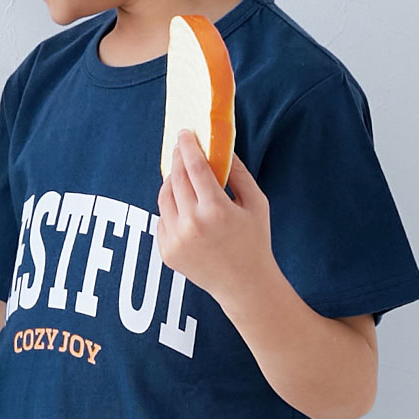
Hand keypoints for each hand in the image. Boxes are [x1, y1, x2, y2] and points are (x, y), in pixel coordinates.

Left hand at [156, 129, 274, 305]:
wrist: (244, 285)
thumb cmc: (255, 241)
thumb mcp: (256, 203)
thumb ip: (238, 173)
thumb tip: (220, 148)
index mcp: (216, 209)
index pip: (194, 167)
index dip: (187, 146)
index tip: (184, 133)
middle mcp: (192, 224)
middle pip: (176, 178)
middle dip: (177, 158)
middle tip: (180, 147)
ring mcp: (176, 240)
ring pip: (164, 197)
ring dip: (171, 181)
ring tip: (180, 175)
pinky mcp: (167, 252)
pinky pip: (162, 219)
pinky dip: (171, 208)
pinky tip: (183, 206)